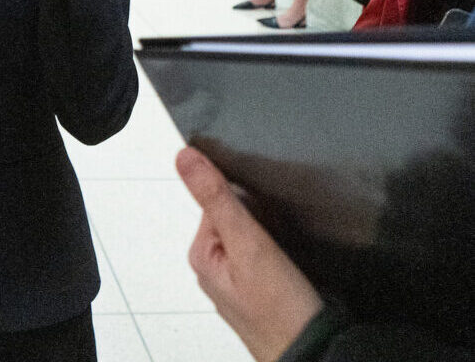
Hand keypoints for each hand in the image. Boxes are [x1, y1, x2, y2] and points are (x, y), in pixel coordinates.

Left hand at [176, 148, 321, 361]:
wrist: (315, 356)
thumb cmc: (280, 308)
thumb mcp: (248, 244)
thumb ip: (217, 200)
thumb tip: (184, 156)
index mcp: (202, 255)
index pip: (216, 203)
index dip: (243, 197)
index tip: (268, 204)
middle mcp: (215, 269)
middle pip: (234, 220)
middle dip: (258, 216)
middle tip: (283, 228)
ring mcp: (239, 284)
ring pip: (253, 240)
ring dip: (271, 235)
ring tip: (290, 243)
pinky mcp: (265, 293)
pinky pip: (267, 260)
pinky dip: (281, 252)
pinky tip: (296, 260)